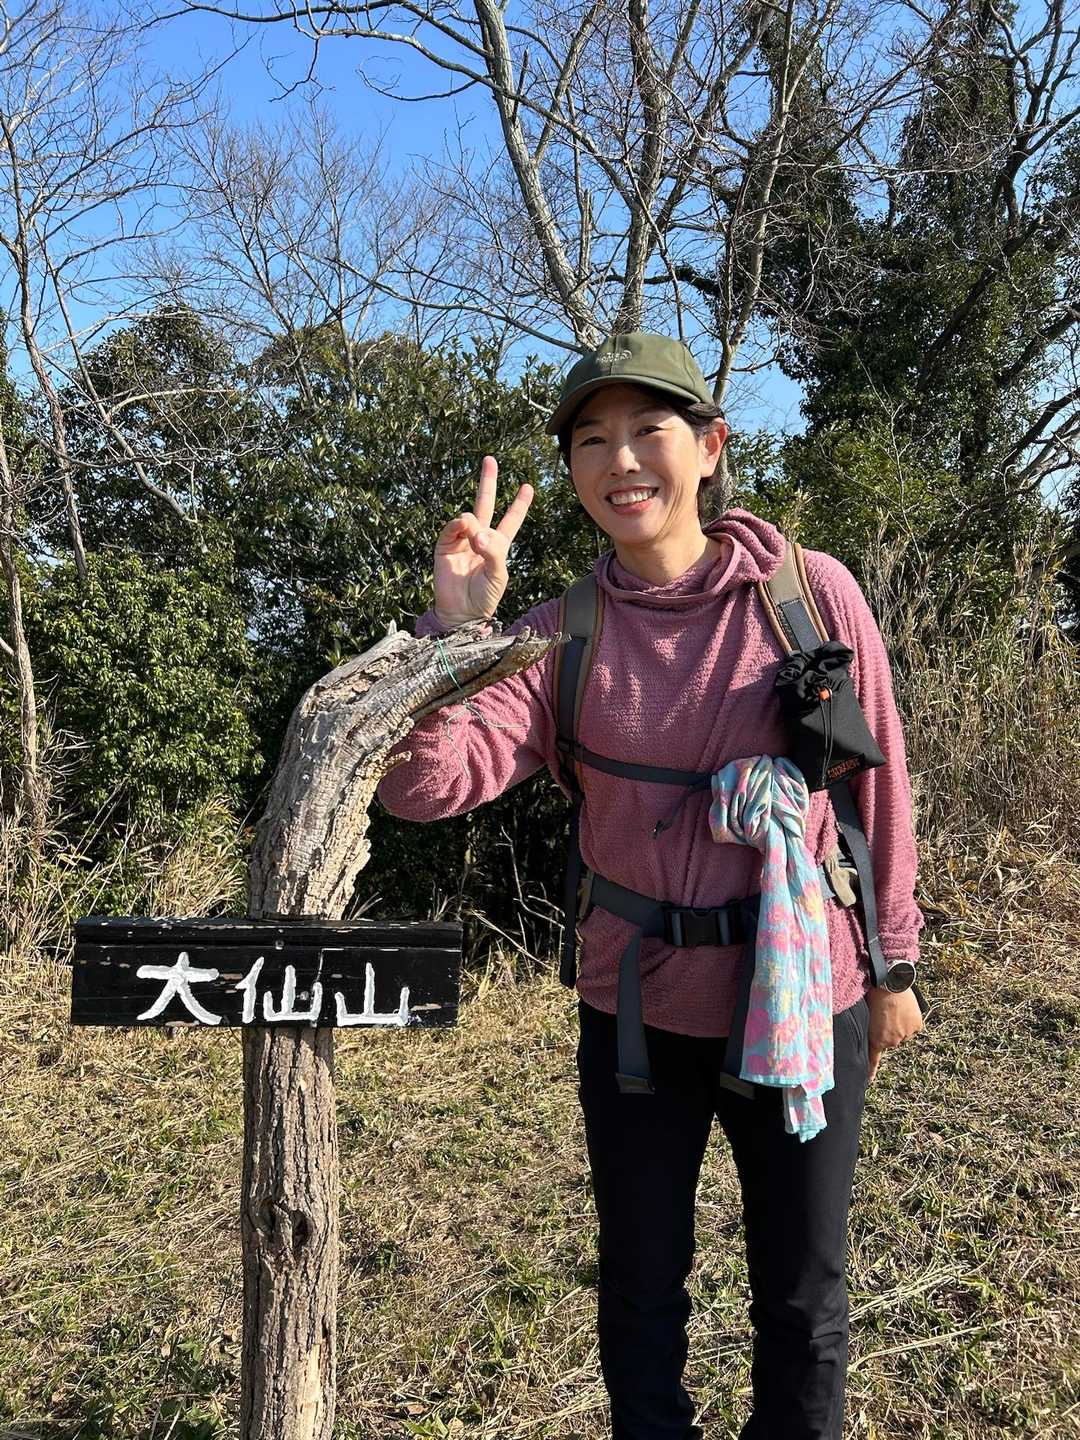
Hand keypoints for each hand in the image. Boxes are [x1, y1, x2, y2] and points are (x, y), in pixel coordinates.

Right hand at [432, 456, 534, 625]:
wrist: (462, 612)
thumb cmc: (485, 596)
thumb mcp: (499, 574)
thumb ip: (493, 551)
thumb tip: (477, 531)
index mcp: (498, 545)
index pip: (511, 519)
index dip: (519, 504)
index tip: (528, 486)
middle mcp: (480, 538)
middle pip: (486, 504)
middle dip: (488, 482)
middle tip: (490, 460)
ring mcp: (462, 540)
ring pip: (469, 517)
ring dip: (474, 524)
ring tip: (475, 541)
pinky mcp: (445, 546)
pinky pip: (452, 528)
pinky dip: (459, 526)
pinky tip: (464, 529)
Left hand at [867, 985, 923, 1081]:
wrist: (889, 984)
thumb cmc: (872, 995)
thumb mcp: (864, 1015)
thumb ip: (867, 1029)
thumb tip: (868, 1034)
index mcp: (876, 1040)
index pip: (873, 1060)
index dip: (871, 1071)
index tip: (868, 1082)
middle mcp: (892, 1041)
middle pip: (891, 1040)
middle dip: (888, 1030)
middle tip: (884, 1014)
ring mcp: (905, 1035)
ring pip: (903, 1033)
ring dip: (899, 1024)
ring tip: (894, 1008)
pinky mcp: (916, 1027)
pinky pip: (913, 1026)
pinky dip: (911, 1019)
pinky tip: (905, 1009)